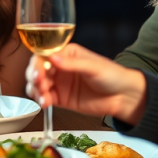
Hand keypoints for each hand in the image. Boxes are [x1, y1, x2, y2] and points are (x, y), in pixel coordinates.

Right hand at [26, 44, 146, 124]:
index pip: (44, 54)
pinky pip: (45, 98)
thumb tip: (53, 58)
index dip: (37, 63)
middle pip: (37, 69)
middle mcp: (60, 66)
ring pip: (38, 84)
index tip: (38, 72)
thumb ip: (72, 64)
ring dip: (35, 90)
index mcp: (67, 53)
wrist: (124, 97)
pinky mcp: (61, 98)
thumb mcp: (93, 67)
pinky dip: (42, 101)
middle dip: (34, 76)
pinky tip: (45, 104)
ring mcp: (59, 83)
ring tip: (43, 98)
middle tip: (38, 84)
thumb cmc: (112, 75)